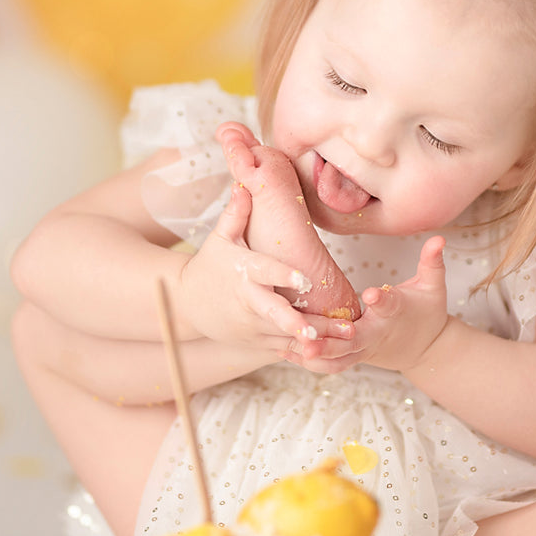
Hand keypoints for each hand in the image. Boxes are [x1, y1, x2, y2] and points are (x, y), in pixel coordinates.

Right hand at [177, 184, 348, 356]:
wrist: (187, 303)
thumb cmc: (211, 265)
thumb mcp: (220, 238)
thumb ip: (236, 213)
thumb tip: (244, 183)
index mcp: (243, 271)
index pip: (264, 272)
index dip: (283, 275)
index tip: (304, 278)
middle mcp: (248, 300)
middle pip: (275, 313)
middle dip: (298, 323)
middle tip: (321, 330)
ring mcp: (253, 325)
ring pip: (286, 335)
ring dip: (316, 340)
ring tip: (347, 338)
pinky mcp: (257, 341)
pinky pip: (285, 348)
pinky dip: (307, 352)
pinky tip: (335, 352)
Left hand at [283, 236, 449, 374]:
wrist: (424, 348)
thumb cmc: (426, 311)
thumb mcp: (433, 286)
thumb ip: (432, 262)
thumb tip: (439, 238)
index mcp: (395, 313)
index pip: (389, 306)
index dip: (382, 300)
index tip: (372, 293)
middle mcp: (377, 334)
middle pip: (354, 342)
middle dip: (332, 343)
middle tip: (310, 341)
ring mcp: (363, 349)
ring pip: (338, 359)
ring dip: (315, 356)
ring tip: (288, 347)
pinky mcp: (353, 357)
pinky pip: (330, 365)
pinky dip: (310, 362)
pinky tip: (284, 350)